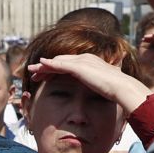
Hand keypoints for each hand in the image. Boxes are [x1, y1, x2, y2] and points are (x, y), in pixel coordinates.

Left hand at [28, 52, 152, 113]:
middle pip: (60, 60)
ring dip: (43, 66)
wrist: (122, 88)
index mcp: (90, 62)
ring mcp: (81, 62)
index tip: (47, 75)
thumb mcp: (104, 88)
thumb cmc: (116, 91)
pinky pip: (59, 65)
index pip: (68, 63)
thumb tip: (99, 94)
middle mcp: (85, 59)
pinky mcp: (78, 67)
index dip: (56, 68)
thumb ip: (98, 87)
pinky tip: (39, 67)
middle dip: (46, 66)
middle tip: (35, 73)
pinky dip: (48, 65)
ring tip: (32, 72)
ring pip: (56, 61)